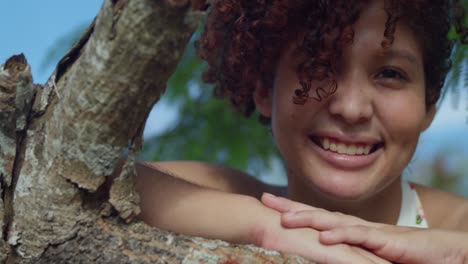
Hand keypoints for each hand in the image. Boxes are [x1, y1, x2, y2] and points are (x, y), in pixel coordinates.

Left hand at [261, 193, 467, 263]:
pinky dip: (341, 235)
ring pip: (334, 221)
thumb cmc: (407, 256)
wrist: (444, 252)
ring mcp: (371, 231)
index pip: (317, 217)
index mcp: (351, 230)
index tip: (270, 205)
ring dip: (309, 218)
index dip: (294, 209)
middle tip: (264, 199)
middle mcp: (357, 226)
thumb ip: (349, 254)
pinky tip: (323, 236)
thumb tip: (325, 254)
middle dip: (291, 206)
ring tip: (284, 217)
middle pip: (318, 213)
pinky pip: (361, 237)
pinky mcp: (386, 240)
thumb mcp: (370, 255)